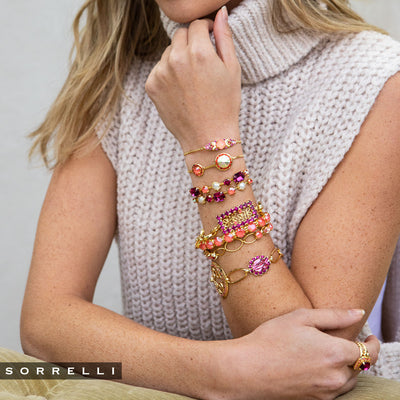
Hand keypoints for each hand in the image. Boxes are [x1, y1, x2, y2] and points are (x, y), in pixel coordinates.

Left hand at [145, 6, 240, 150]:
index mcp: (198, 52)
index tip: (209, 39)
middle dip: (191, 42)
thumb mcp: (232, 69)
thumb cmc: (225, 105)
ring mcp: (161, 73)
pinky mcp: (151, 86)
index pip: (196, 25)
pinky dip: (168, 74)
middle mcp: (176, 59)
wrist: (208, 137)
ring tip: (192, 80)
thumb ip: (224, 37)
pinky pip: (159, 69)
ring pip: (168, 52)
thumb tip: (220, 12)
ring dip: (178, 57)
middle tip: (202, 62)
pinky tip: (181, 89)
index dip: (205, 30)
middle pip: (179, 35)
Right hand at [212, 309, 379, 399]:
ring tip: (334, 353)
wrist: (247, 369)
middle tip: (349, 340)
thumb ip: (334, 316)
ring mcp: (325, 392)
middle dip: (360, 354)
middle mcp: (335, 377)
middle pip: (362, 367)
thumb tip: (359, 313)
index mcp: (335, 353)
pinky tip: (319, 366)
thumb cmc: (271, 338)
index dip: (372, 342)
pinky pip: (336, 390)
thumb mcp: (301, 317)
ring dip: (349, 367)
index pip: (368, 351)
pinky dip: (336, 378)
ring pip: (350, 380)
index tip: (370, 335)